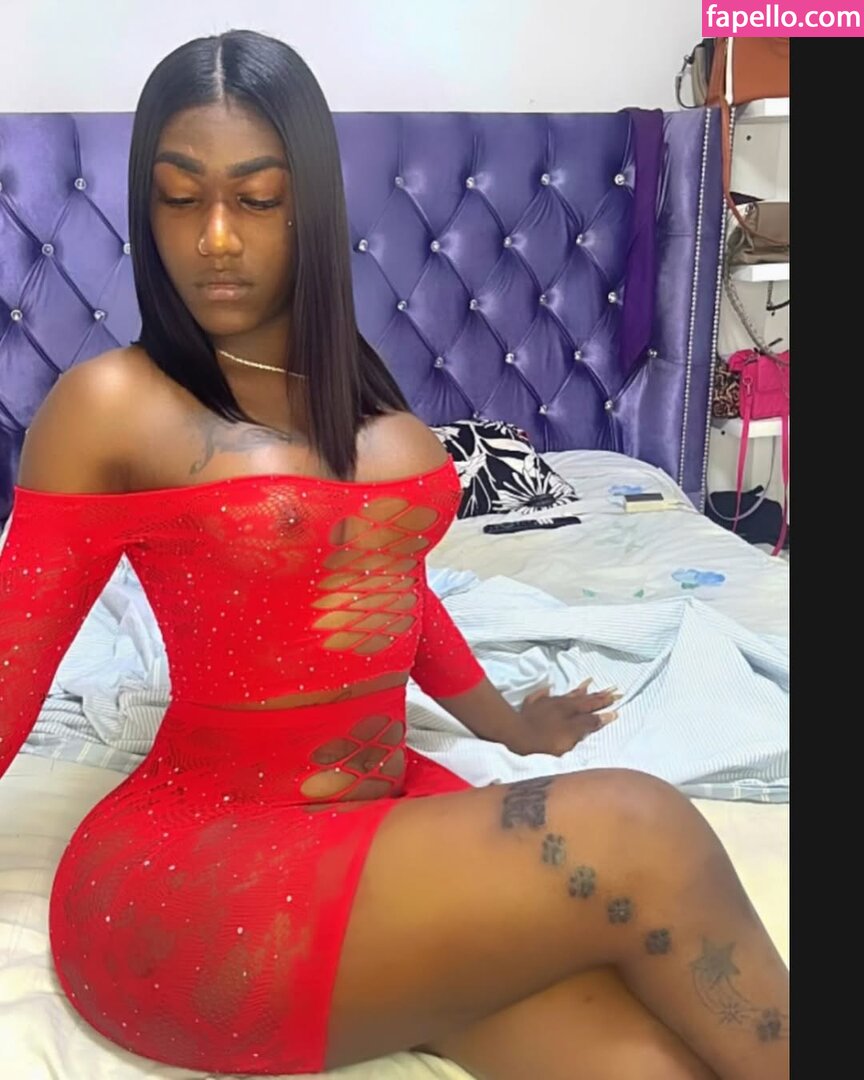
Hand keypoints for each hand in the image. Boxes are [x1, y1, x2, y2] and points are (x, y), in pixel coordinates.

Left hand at [504, 678, 618, 756]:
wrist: (516, 735)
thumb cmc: (546, 740)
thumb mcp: (572, 734)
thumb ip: (588, 724)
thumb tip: (607, 715)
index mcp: (571, 711)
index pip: (591, 706)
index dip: (604, 702)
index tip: (617, 696)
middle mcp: (559, 704)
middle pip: (581, 698)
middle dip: (597, 695)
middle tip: (611, 688)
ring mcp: (544, 704)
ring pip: (564, 694)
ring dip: (577, 690)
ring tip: (588, 682)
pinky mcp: (529, 708)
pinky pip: (540, 696)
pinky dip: (546, 692)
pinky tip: (548, 687)